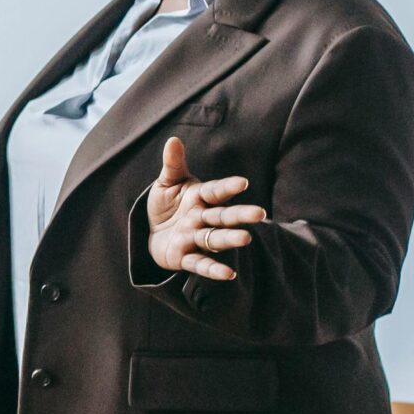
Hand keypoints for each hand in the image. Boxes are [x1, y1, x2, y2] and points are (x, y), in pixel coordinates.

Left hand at [144, 137, 267, 282]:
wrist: (154, 231)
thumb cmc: (167, 204)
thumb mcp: (167, 182)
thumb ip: (173, 164)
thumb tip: (173, 139)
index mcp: (200, 197)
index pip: (216, 191)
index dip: (228, 187)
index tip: (243, 183)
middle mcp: (203, 218)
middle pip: (223, 216)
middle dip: (239, 215)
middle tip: (259, 214)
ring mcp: (196, 238)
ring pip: (215, 239)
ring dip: (229, 239)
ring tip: (245, 239)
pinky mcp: (185, 257)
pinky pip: (200, 263)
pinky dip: (213, 269)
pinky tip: (228, 274)